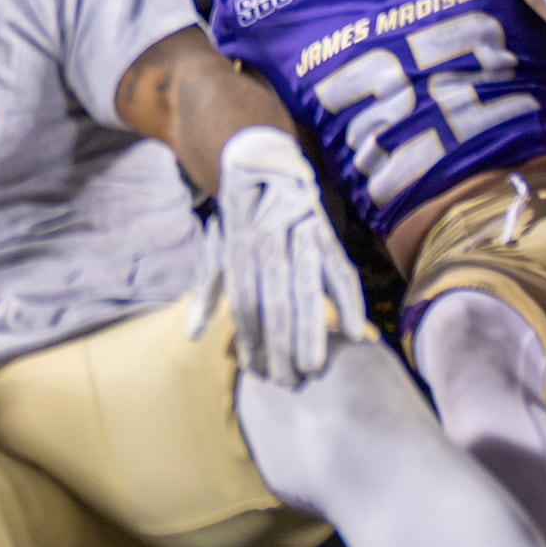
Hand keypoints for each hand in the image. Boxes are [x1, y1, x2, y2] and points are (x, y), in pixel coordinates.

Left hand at [186, 124, 372, 384]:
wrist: (265, 165)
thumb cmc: (240, 221)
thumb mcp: (217, 249)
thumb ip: (205, 291)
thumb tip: (191, 334)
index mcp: (239, 244)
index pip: (244, 299)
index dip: (250, 337)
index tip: (257, 371)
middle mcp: (269, 237)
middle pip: (274, 299)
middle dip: (279, 344)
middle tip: (285, 382)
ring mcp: (300, 232)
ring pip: (306, 287)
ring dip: (311, 331)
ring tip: (313, 368)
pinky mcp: (327, 233)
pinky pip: (341, 271)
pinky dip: (350, 302)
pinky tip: (353, 334)